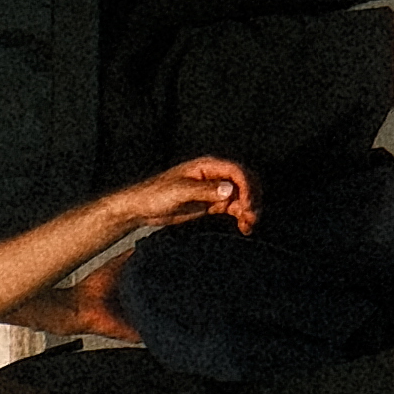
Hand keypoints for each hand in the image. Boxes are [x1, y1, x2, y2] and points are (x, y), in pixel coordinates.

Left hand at [118, 156, 256, 239]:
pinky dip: (241, 216)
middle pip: (245, 182)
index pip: (237, 172)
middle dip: (252, 198)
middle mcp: (215, 175)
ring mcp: (214, 190)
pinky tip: (244, 227)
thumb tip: (228, 189)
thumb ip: (204, 190)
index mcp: (208, 166)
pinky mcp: (212, 204)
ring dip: (249, 209)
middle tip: (252, 216)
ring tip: (249, 225)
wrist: (141, 209)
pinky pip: (233, 207)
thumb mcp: (179, 192)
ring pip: (242, 196)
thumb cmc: (155, 195)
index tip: (246, 204)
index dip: (246, 187)